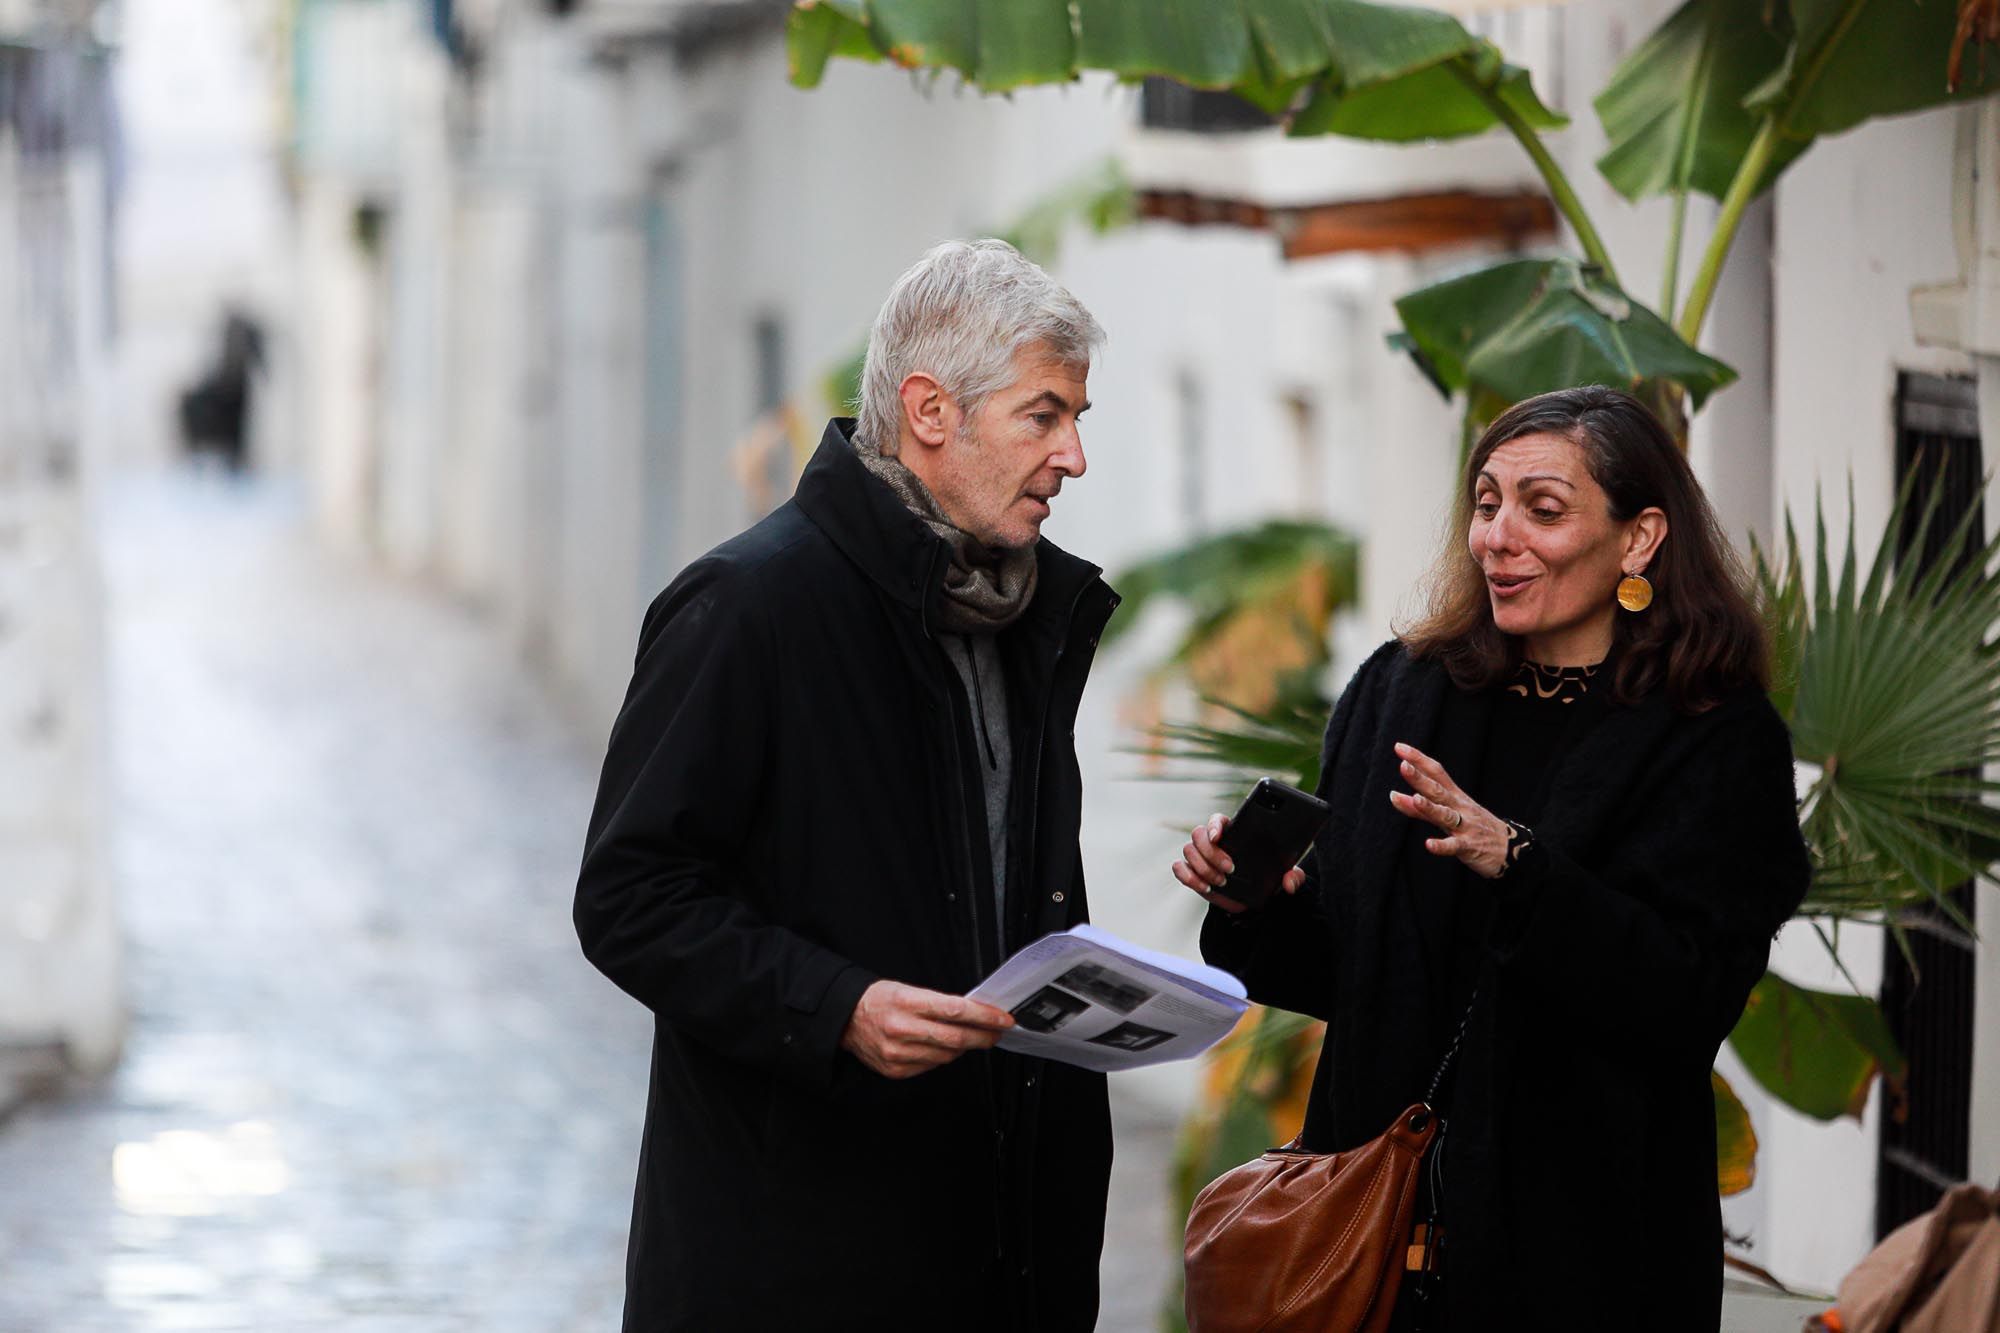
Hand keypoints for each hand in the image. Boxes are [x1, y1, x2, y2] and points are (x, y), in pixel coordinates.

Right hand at [839, 980, 1014, 1079]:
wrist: (846, 1019)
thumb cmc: (879, 1000)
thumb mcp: (907, 990)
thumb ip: (939, 1003)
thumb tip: (973, 1015)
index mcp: (907, 1002)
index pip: (956, 1009)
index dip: (985, 1016)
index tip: (1003, 1018)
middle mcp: (902, 1029)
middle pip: (956, 1038)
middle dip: (984, 1036)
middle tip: (997, 1032)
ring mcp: (898, 1053)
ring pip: (947, 1055)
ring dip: (964, 1047)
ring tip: (971, 1038)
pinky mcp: (896, 1070)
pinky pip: (931, 1066)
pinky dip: (943, 1057)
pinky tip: (944, 1048)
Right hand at [1172, 813, 1306, 913]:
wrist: (1251, 899)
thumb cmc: (1265, 879)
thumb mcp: (1283, 876)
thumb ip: (1292, 876)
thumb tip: (1289, 881)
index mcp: (1232, 833)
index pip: (1216, 819)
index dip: (1214, 825)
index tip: (1219, 837)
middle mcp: (1212, 841)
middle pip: (1198, 835)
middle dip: (1211, 852)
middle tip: (1230, 869)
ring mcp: (1199, 857)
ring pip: (1188, 851)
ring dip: (1203, 867)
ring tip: (1221, 882)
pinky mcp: (1191, 873)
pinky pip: (1179, 869)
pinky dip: (1187, 877)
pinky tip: (1204, 887)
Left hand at [1388, 742, 1508, 878]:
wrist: (1510, 849)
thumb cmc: (1474, 827)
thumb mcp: (1449, 813)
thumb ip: (1420, 808)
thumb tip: (1394, 796)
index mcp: (1454, 796)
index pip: (1436, 772)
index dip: (1419, 759)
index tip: (1399, 747)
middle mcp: (1459, 807)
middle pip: (1438, 790)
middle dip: (1420, 779)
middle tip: (1403, 766)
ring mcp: (1465, 826)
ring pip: (1446, 815)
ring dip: (1430, 807)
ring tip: (1415, 799)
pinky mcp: (1469, 846)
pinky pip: (1454, 846)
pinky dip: (1442, 846)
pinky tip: (1429, 844)